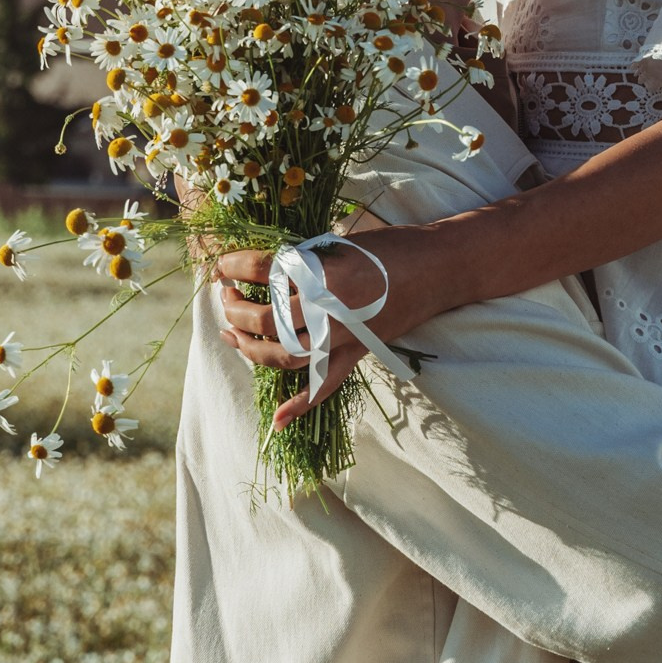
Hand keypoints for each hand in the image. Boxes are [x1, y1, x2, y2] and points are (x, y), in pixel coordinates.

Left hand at [214, 221, 429, 432]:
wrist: (441, 269)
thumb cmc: (392, 246)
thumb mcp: (340, 242)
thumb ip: (302, 258)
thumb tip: (263, 269)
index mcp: (322, 273)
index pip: (263, 271)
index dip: (234, 267)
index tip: (221, 265)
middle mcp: (328, 310)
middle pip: (265, 319)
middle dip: (235, 309)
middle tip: (225, 296)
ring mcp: (343, 337)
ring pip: (283, 355)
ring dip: (251, 349)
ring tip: (231, 335)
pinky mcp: (357, 353)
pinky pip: (325, 385)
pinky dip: (300, 405)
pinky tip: (276, 420)